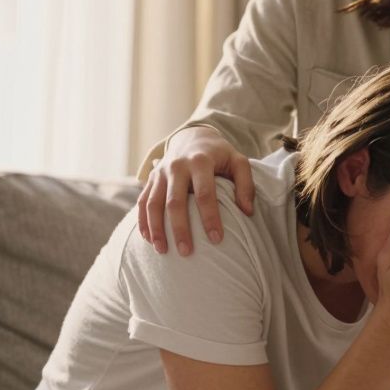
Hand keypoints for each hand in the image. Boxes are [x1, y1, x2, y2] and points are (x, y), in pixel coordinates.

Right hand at [137, 126, 255, 256]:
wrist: (192, 136)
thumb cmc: (219, 155)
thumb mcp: (238, 161)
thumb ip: (245, 184)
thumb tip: (246, 211)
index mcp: (200, 161)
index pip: (204, 193)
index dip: (210, 217)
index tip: (216, 239)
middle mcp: (177, 166)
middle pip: (175, 202)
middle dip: (179, 229)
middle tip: (186, 252)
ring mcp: (161, 173)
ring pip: (153, 203)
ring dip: (156, 228)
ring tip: (162, 251)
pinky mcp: (151, 179)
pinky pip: (143, 201)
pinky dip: (143, 221)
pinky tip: (148, 239)